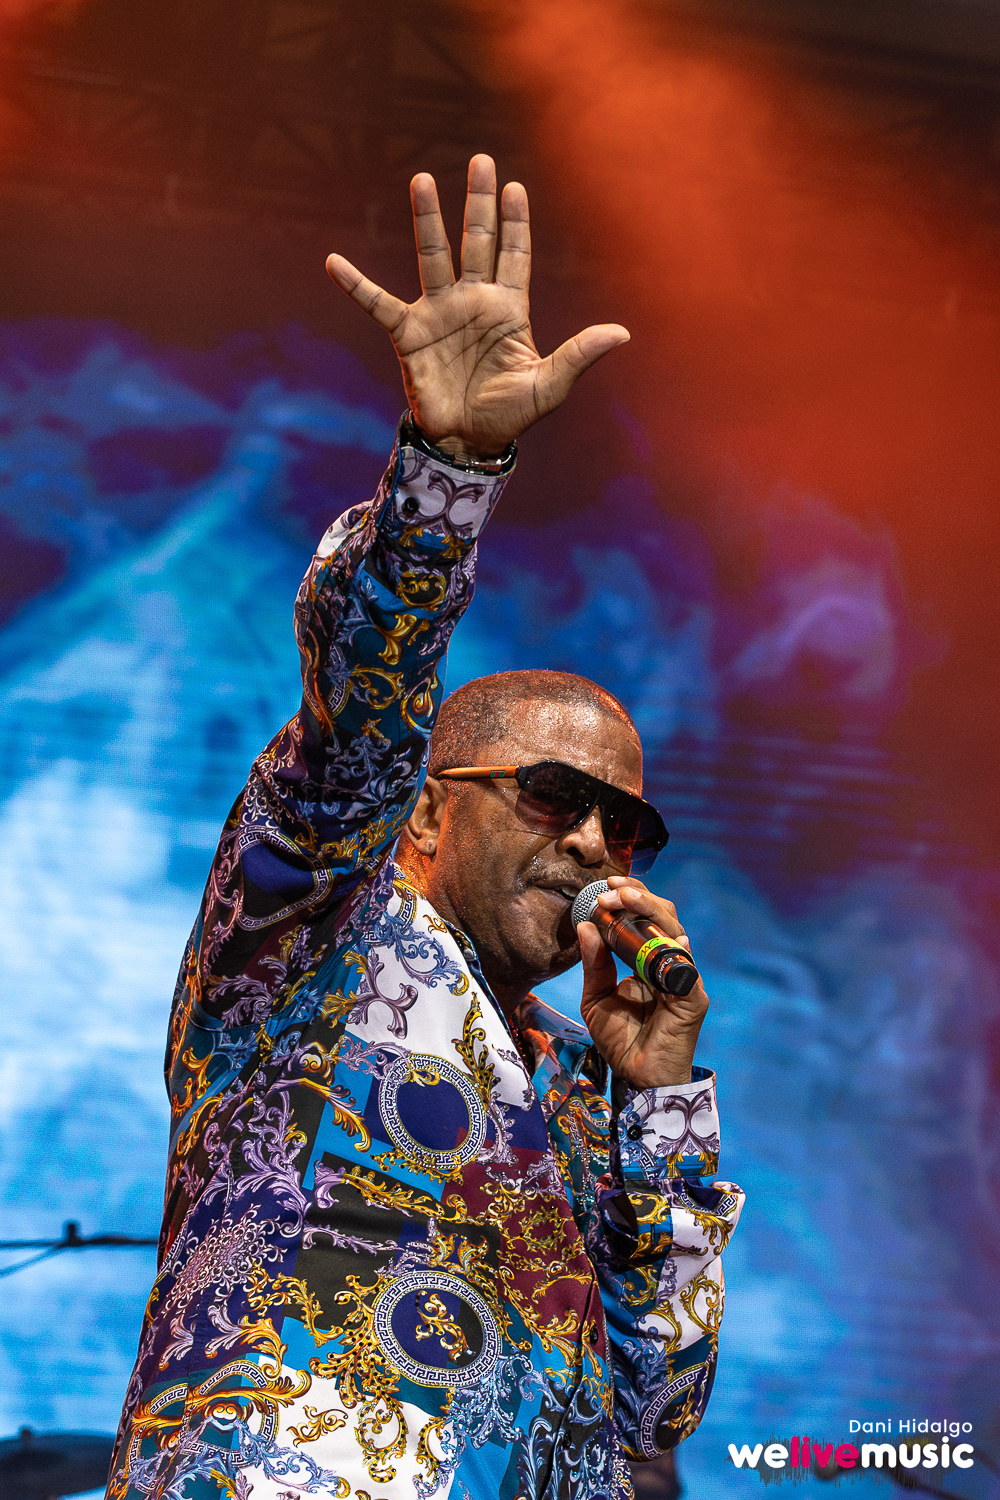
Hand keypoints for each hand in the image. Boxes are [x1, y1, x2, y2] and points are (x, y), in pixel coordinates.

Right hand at [326, 154, 629, 458]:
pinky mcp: (409, 334)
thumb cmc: (508, 416)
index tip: (515, 186)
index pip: (514, 254)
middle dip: (479, 202)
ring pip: (433, 255)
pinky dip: (357, 285)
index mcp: (509, 309)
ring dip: (428, 218)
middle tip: (481, 159)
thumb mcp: (548, 386)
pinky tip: (335, 263)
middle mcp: (473, 301)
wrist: (466, 444)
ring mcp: (439, 313)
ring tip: (422, 178)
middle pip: (476, 241)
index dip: (516, 222)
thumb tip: (622, 333)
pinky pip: (378, 303)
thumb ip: (579, 355)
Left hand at [577, 877, 708, 1088]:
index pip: (645, 918)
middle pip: (663, 917)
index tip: (605, 886)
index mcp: (648, 961)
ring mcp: (683, 978)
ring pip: (674, 932)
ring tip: (624, 899)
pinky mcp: (692, 997)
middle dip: (638, 897)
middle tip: (611, 889)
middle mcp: (668, 964)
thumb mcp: (596, 998)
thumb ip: (594, 964)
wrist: (637, 1078)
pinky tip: (657, 936)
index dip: (630, 898)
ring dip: (649, 911)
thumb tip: (585, 925)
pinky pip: (684, 966)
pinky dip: (670, 948)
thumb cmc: (621, 1040)